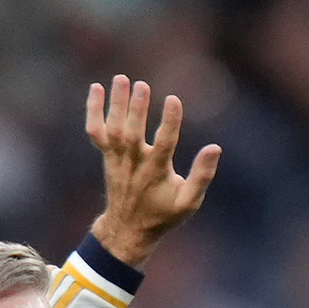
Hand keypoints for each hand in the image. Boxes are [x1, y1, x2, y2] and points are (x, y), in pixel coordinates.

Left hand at [86, 75, 221, 267]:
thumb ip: (201, 176)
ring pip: (113, 130)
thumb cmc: (163, 214)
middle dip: (136, 110)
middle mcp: (134, 164)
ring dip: (116, 104)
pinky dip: (93, 111)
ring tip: (122, 78)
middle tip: (142, 85)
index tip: (173, 99)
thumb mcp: (188, 202)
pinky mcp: (107, 156)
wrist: (128, 229)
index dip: (169, 122)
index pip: (164, 144)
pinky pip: (96, 133)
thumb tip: (215, 148)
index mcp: (156, 173)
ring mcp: (117, 159)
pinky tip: (96, 88)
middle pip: (132, 134)